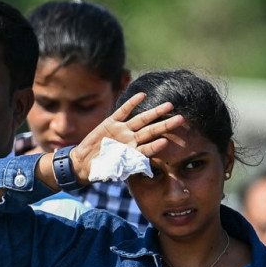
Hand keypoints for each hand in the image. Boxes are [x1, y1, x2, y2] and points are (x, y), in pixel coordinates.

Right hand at [69, 92, 184, 181]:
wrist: (85, 163)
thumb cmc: (100, 170)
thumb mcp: (111, 170)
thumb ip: (123, 166)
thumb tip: (135, 164)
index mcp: (133, 154)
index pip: (148, 148)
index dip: (156, 145)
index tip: (166, 142)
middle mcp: (131, 140)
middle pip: (151, 131)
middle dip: (165, 125)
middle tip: (181, 119)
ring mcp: (122, 131)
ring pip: (141, 119)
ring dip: (154, 112)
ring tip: (169, 105)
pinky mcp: (111, 123)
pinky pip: (123, 111)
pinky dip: (131, 103)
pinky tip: (142, 95)